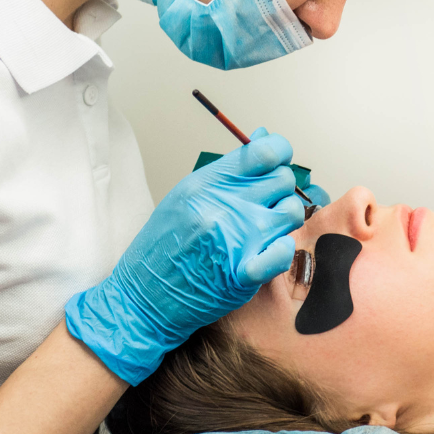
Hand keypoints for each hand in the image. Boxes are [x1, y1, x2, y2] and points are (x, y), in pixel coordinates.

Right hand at [65, 128, 304, 383]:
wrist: (143, 296)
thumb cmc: (164, 246)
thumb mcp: (187, 195)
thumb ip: (230, 169)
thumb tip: (264, 137)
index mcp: (208, 183)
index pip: (266, 152)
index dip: (279, 153)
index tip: (275, 164)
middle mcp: (224, 206)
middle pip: (282, 179)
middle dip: (279, 188)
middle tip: (264, 203)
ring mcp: (236, 239)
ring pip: (291, 211)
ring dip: (283, 218)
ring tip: (264, 227)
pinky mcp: (243, 274)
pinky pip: (283, 251)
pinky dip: (282, 249)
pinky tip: (269, 251)